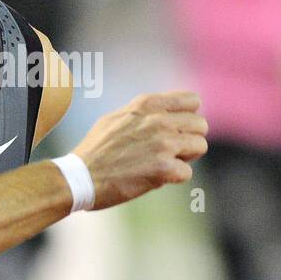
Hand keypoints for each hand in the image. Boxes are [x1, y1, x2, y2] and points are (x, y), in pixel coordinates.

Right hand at [70, 91, 207, 210]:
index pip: (192, 101)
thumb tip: (164, 111)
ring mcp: (163, 144)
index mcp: (148, 104)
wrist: (80, 177)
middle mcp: (158, 120)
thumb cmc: (95, 150)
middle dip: (190, 139)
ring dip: (186, 158)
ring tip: (165, 164)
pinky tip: (155, 178)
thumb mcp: (116, 117)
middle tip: (173, 151)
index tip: (178, 130)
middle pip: (201, 125)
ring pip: (200, 146)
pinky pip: (187, 173)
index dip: (188, 117)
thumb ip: (143, 111)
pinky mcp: (163, 168)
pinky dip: (174, 178)